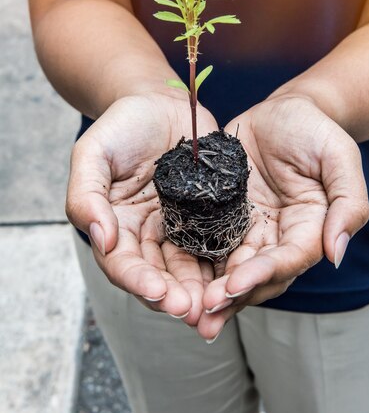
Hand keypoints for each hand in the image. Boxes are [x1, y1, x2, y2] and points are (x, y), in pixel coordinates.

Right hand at [66, 94, 217, 324]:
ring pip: (189, 265)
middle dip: (173, 294)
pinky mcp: (209, 213)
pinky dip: (225, 261)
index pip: (122, 263)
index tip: (158, 292)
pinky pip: (217, 241)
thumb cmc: (122, 125)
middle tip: (191, 310)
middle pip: (158, 273)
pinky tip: (237, 273)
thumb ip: (86, 194)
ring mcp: (180, 224)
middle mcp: (147, 233)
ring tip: (215, 303)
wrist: (159, 102)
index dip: (138, 280)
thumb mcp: (93, 152)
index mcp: (115, 224)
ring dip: (200, 288)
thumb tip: (101, 238)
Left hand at [199, 95, 368, 339]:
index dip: (262, 273)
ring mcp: (247, 227)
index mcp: (309, 227)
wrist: (282, 110)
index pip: (288, 258)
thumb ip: (348, 203)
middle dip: (232, 294)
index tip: (235, 284)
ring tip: (187, 311)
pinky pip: (207, 242)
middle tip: (203, 312)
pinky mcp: (222, 215)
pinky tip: (173, 278)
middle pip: (257, 273)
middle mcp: (277, 235)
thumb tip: (335, 254)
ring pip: (230, 267)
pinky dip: (194, 263)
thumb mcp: (339, 156)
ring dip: (211, 291)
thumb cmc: (313, 129)